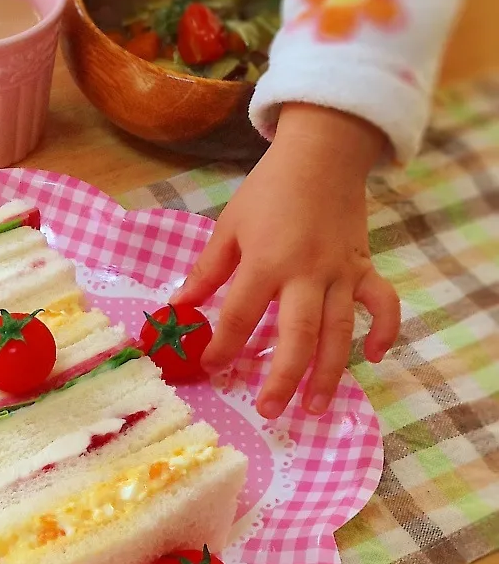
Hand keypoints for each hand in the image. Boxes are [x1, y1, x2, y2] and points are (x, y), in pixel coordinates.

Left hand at [171, 103, 400, 418]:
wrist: (322, 152)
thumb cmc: (268, 191)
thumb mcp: (228, 227)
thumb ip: (206, 272)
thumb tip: (178, 307)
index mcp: (266, 262)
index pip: (241, 315)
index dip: (223, 345)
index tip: (210, 368)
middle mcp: (307, 273)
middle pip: (298, 334)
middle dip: (283, 376)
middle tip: (268, 411)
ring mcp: (341, 272)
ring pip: (339, 331)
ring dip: (328, 372)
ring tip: (314, 408)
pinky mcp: (364, 267)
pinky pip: (382, 303)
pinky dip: (385, 330)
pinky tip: (374, 358)